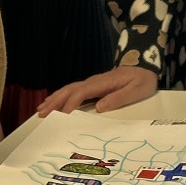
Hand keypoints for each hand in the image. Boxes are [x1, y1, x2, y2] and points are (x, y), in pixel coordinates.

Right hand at [37, 65, 157, 115]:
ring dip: (54, 99)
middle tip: (42, 115)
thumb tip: (99, 107)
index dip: (70, 105)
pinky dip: (60, 95)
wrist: (145, 66)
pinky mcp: (93, 85)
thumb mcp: (136, 90)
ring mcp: (92, 82)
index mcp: (103, 83)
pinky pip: (73, 90)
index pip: (81, 93)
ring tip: (41, 110)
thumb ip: (119, 98)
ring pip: (69, 89)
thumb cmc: (142, 80)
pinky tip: (53, 102)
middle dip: (55, 102)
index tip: (61, 118)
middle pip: (70, 90)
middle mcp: (94, 81)